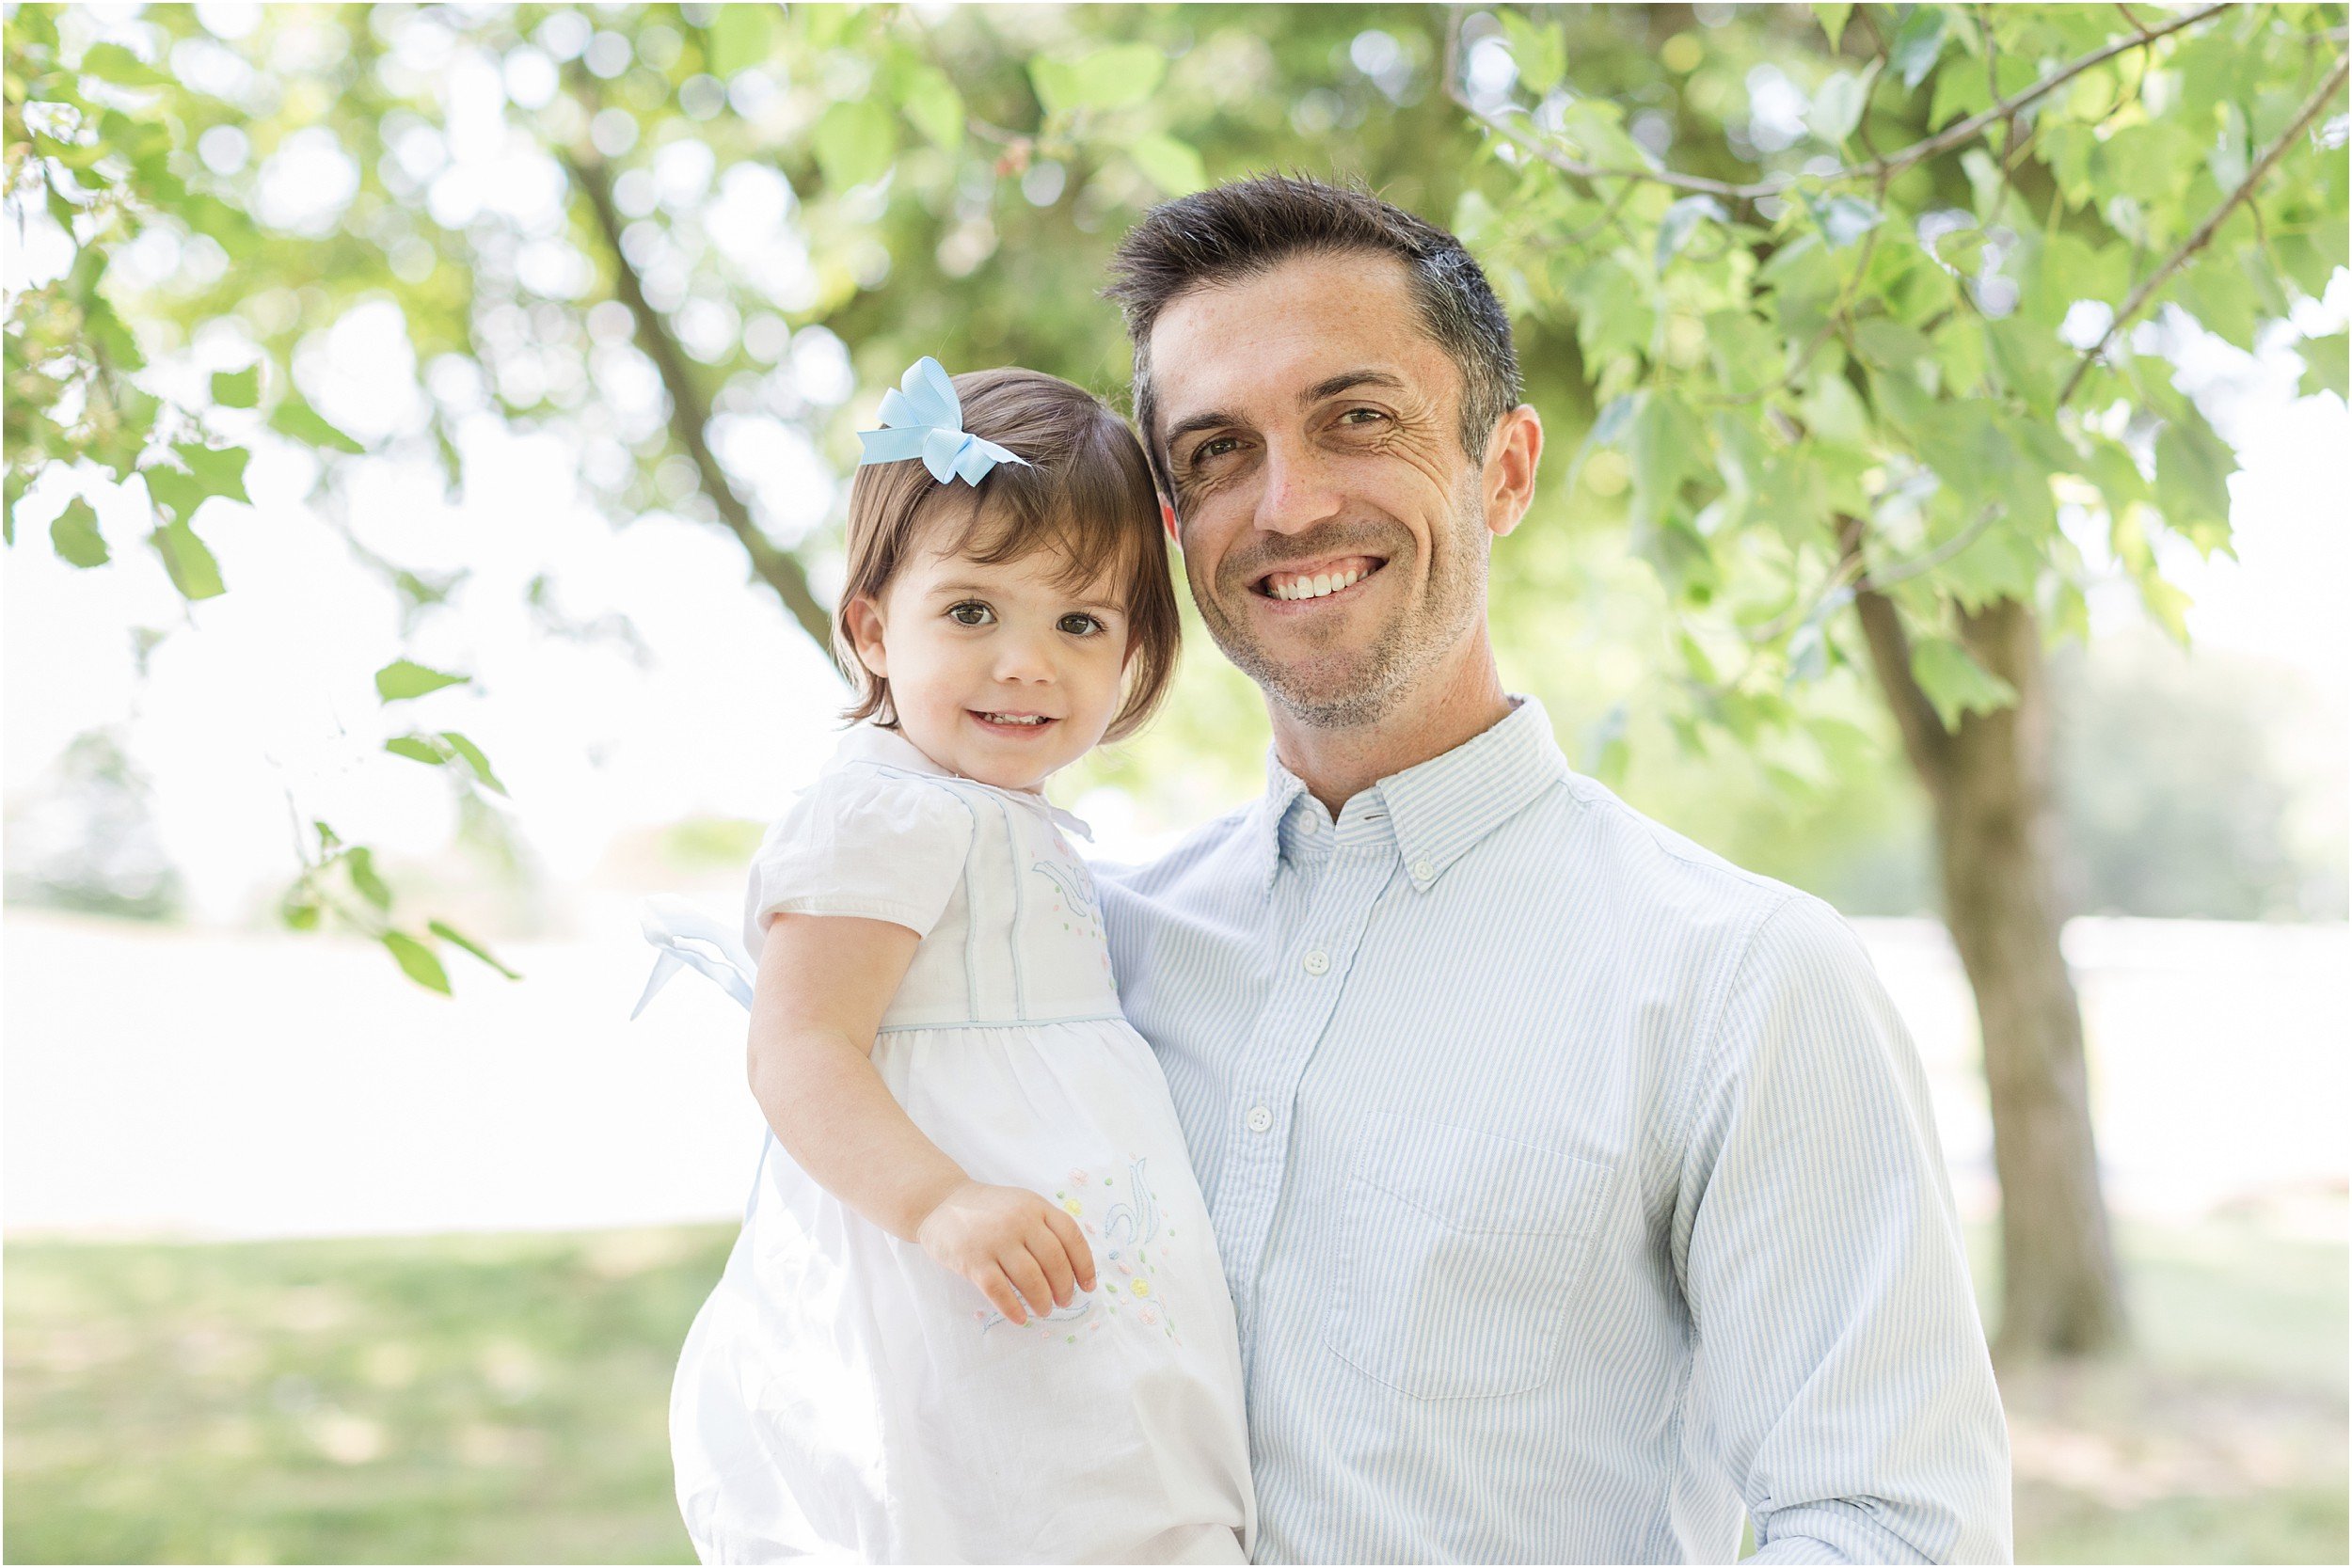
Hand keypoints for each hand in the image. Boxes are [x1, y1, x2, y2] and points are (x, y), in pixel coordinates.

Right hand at [914, 1180, 1097, 1324]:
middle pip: (1054, 1261)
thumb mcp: (1022, 1205)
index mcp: (1036, 1206)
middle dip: (1064, 1287)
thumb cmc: (989, 1211)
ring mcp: (995, 1240)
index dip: (1084, 1265)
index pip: (1071, 1237)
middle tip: (1064, 1302)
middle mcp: (1019, 1220)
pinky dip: (1013, 1308)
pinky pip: (999, 1291)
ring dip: (1042, 1300)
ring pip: (1030, 1278)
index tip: (1088, 1286)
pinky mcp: (973, 1259)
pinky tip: (1020, 1318)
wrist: (941, 1203)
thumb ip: (1045, 1227)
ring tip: (1044, 1310)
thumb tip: (1074, 1269)